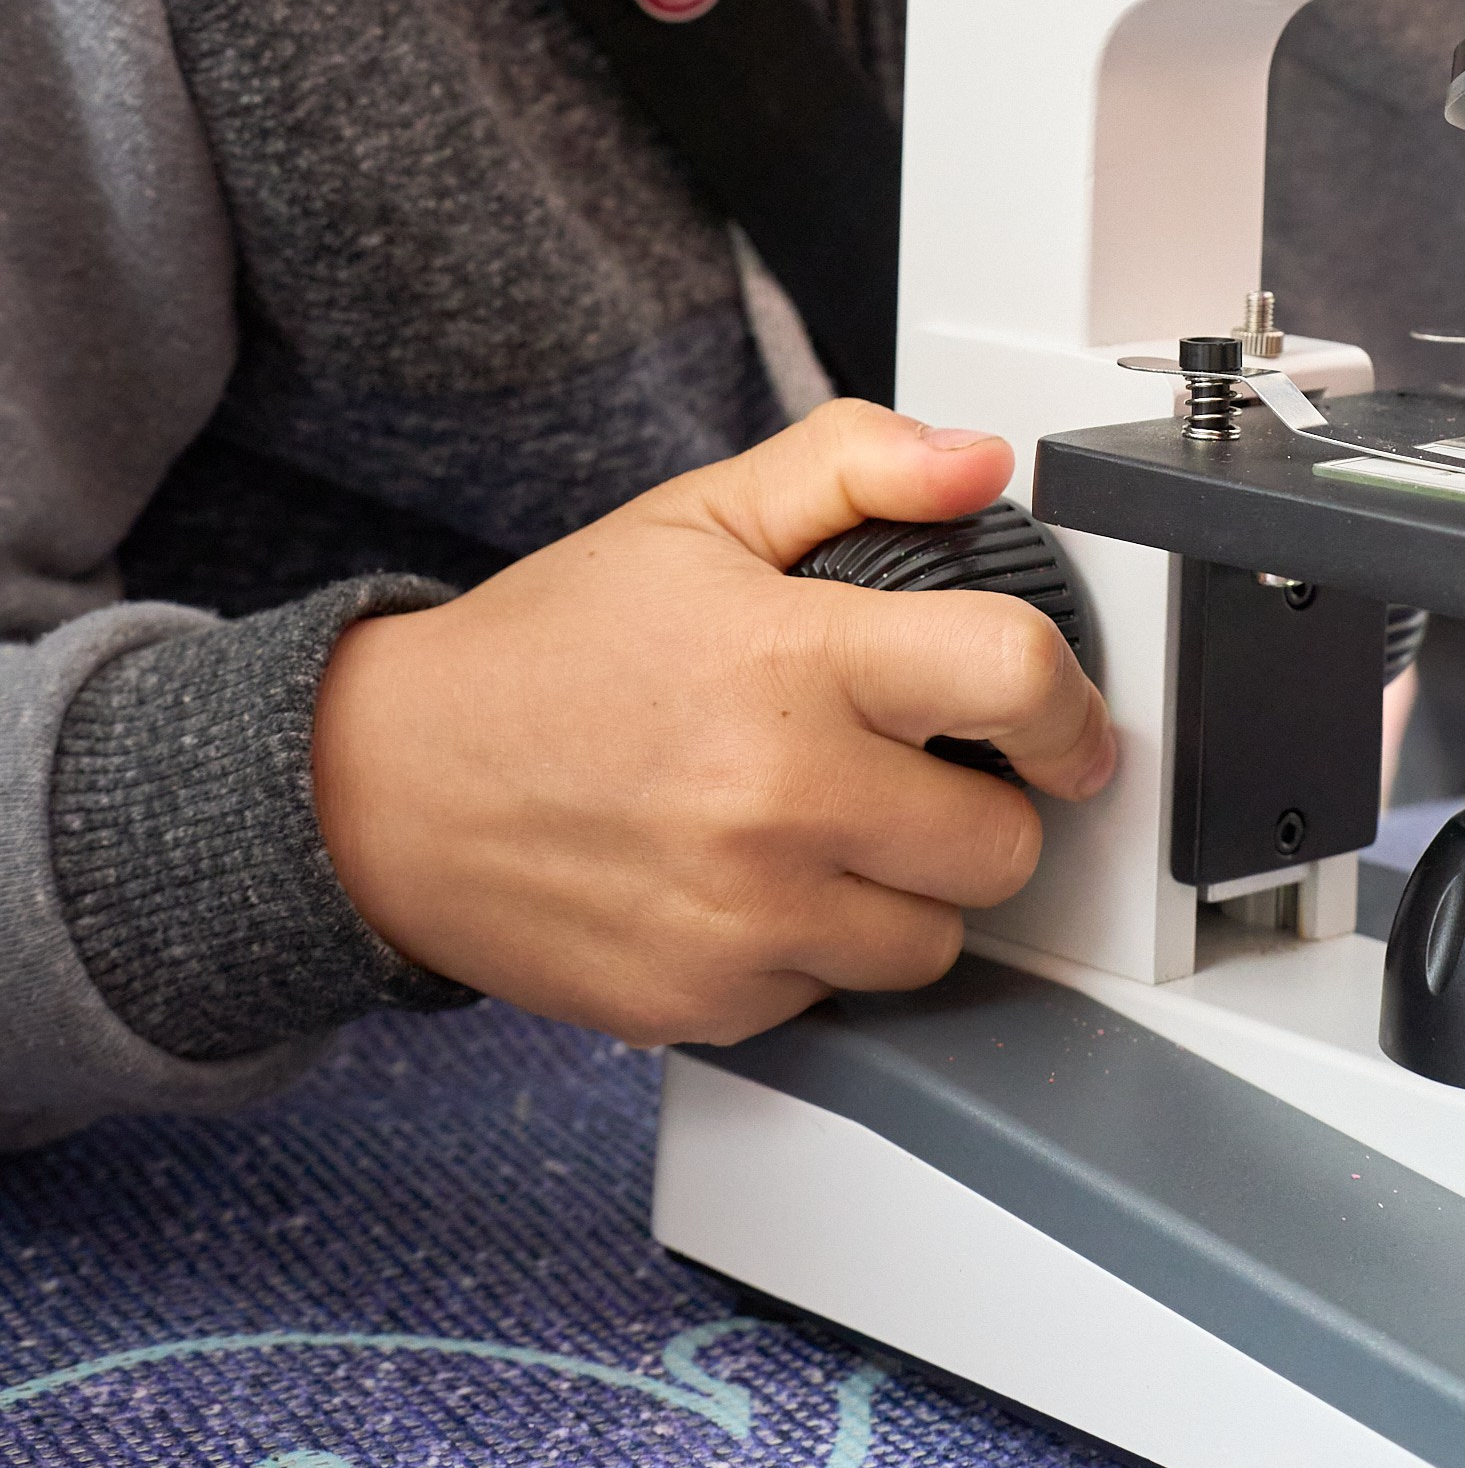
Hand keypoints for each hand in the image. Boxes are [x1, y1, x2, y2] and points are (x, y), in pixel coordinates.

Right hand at [311, 404, 1115, 1047]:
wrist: (391, 788)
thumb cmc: (549, 650)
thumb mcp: (698, 515)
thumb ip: (853, 464)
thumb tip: (977, 463)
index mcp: (795, 663)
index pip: (1014, 678)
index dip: (1070, 704)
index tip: (1069, 724)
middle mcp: (780, 801)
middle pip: (1006, 845)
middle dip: (987, 804)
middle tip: (924, 770)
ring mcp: (746, 918)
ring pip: (938, 940)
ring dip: (914, 889)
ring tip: (840, 827)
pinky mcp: (710, 1004)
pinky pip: (839, 995)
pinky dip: (823, 949)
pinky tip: (763, 882)